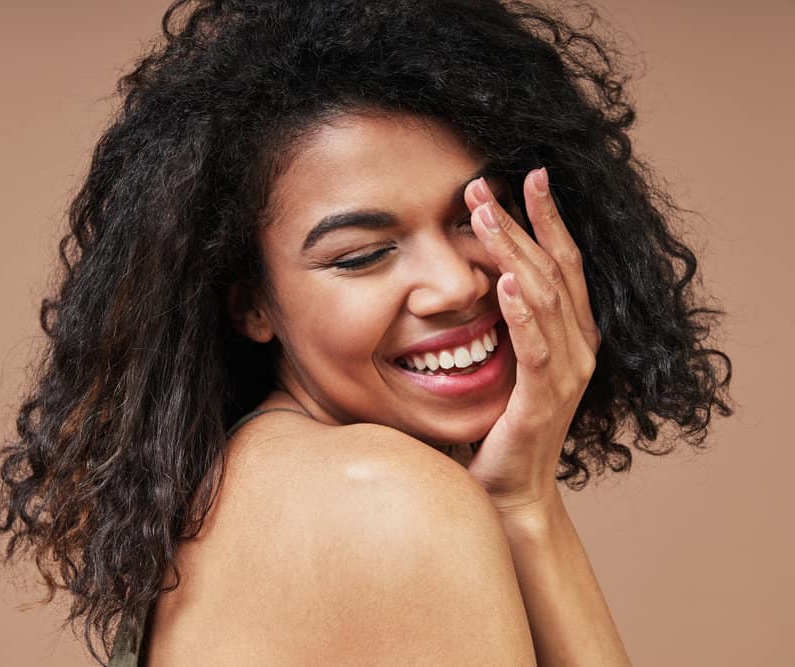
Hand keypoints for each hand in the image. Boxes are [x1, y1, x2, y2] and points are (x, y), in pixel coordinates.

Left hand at [461, 167, 601, 515]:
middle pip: (552, 269)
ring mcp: (565, 373)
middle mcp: (578, 346)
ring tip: (484, 216)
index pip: (562, 262)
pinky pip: (535, 350)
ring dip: (513, 253)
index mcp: (571, 332)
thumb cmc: (503, 423)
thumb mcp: (506, 360)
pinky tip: (504, 285)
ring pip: (542, 299)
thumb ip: (504, 320)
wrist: (510, 489)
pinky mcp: (543, 401)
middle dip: (520, 222)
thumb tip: (477, 273)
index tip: (524, 175)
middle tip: (483, 183)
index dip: (546, 218)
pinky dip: (521, 314)